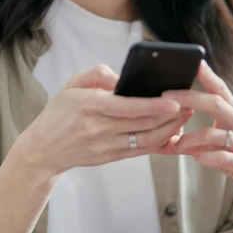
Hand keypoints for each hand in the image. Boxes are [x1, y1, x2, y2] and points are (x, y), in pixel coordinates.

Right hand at [15, 65, 190, 176]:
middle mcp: (98, 129)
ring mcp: (105, 146)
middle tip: (189, 104)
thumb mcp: (71, 85)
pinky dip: (158, 143)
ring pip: (145, 140)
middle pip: (142, 124)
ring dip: (169, 130)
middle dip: (170, 116)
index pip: (128, 107)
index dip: (154, 106)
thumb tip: (122, 77)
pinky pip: (140, 152)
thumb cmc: (59, 113)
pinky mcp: (109, 158)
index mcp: (89, 106)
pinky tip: (170, 133)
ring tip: (183, 118)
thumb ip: (97, 74)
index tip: (174, 100)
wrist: (43, 149)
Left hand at [159, 61, 232, 207]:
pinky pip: (223, 157)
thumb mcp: (223, 140)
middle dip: (189, 99)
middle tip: (166, 99)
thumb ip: (198, 136)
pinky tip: (196, 158)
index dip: (208, 75)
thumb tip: (166, 135)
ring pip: (214, 134)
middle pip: (215, 104)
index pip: (221, 90)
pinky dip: (207, 156)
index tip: (194, 61)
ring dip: (189, 139)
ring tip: (175, 145)